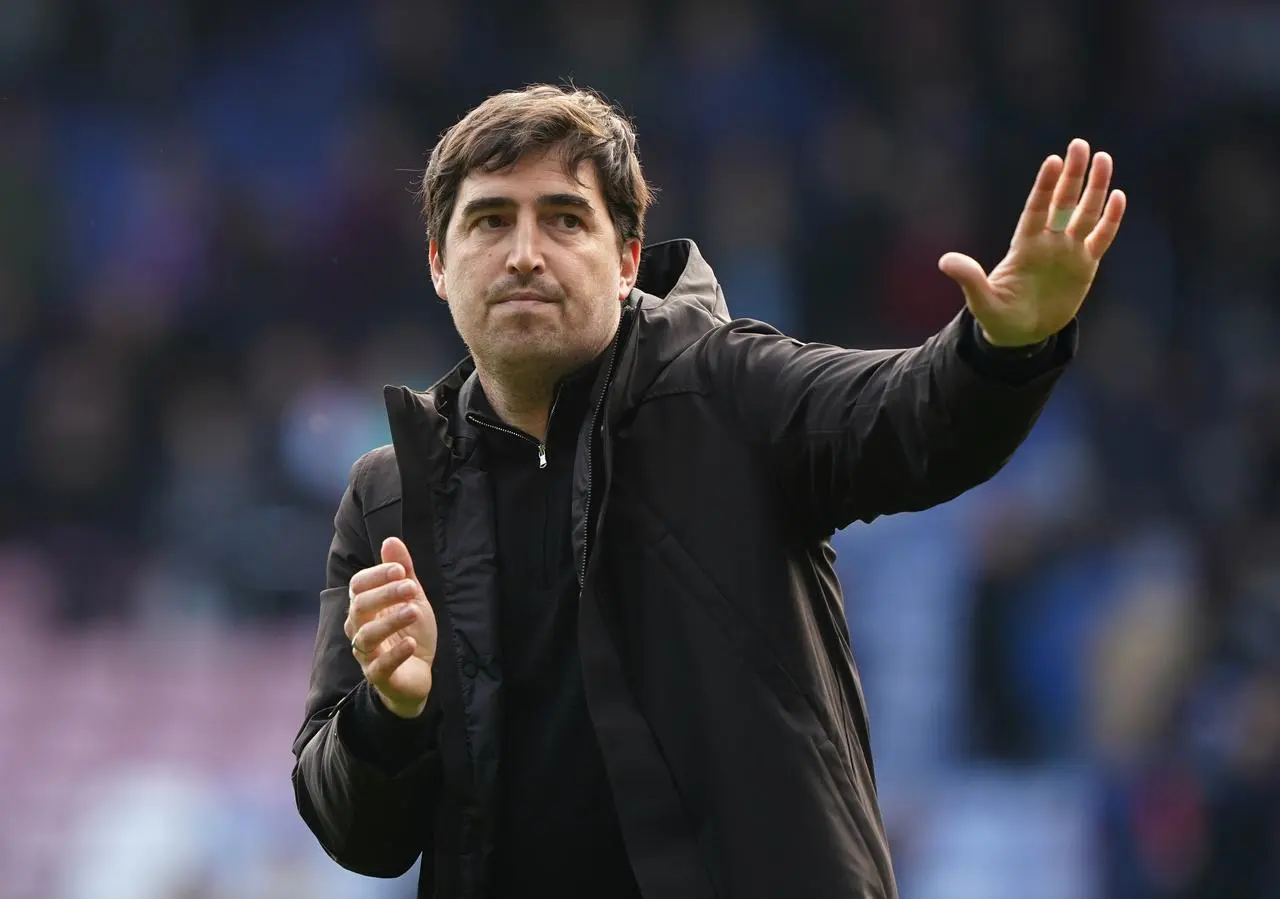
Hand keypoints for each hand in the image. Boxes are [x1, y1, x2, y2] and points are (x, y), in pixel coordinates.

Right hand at [343, 537, 437, 718]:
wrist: (417, 676)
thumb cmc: (409, 633)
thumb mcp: (412, 599)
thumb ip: (403, 571)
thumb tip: (391, 539)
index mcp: (364, 608)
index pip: (358, 586)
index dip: (376, 576)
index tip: (400, 569)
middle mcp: (359, 629)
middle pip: (359, 607)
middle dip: (385, 594)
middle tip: (411, 588)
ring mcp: (367, 654)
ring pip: (366, 636)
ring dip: (390, 621)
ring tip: (414, 611)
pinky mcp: (379, 677)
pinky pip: (379, 667)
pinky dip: (394, 655)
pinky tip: (410, 644)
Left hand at [939, 138, 1126, 346]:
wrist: (1020, 335)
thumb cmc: (998, 316)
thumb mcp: (981, 300)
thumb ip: (969, 279)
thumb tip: (944, 261)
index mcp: (1024, 246)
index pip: (1036, 210)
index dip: (1044, 187)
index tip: (1052, 161)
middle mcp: (1048, 242)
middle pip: (1063, 202)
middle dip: (1072, 175)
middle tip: (1079, 144)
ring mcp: (1068, 252)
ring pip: (1085, 213)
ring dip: (1096, 188)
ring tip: (1103, 159)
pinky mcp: (1085, 266)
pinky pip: (1101, 238)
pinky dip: (1110, 219)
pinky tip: (1119, 196)